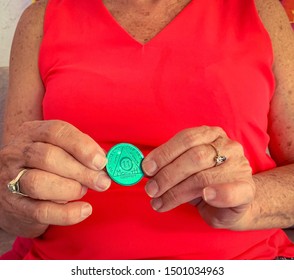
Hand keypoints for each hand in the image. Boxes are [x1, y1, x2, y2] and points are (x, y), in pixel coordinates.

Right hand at [0, 120, 110, 237]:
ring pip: (39, 183)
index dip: (82, 146)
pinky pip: (41, 211)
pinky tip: (84, 210)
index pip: (56, 132)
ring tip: (83, 191)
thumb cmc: (43, 166)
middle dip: (81, 171)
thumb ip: (79, 151)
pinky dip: (67, 213)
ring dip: (70, 189)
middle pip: (48, 157)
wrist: (10, 191)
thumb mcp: (57, 149)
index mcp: (32, 133)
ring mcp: (10, 180)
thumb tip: (104, 162)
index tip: (101, 161)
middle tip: (102, 181)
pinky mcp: (14, 206)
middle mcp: (17, 153)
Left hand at [142, 126, 255, 229]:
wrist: (234, 199)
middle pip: (194, 157)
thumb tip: (146, 168)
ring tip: (160, 202)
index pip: (186, 138)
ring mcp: (239, 167)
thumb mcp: (186, 167)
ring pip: (203, 177)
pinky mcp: (247, 189)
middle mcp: (228, 146)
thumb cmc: (205, 180)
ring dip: (176, 192)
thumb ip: (170, 164)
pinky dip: (218, 194)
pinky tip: (206, 197)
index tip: (147, 168)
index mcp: (211, 135)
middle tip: (151, 189)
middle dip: (167, 175)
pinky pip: (232, 191)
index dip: (164, 153)